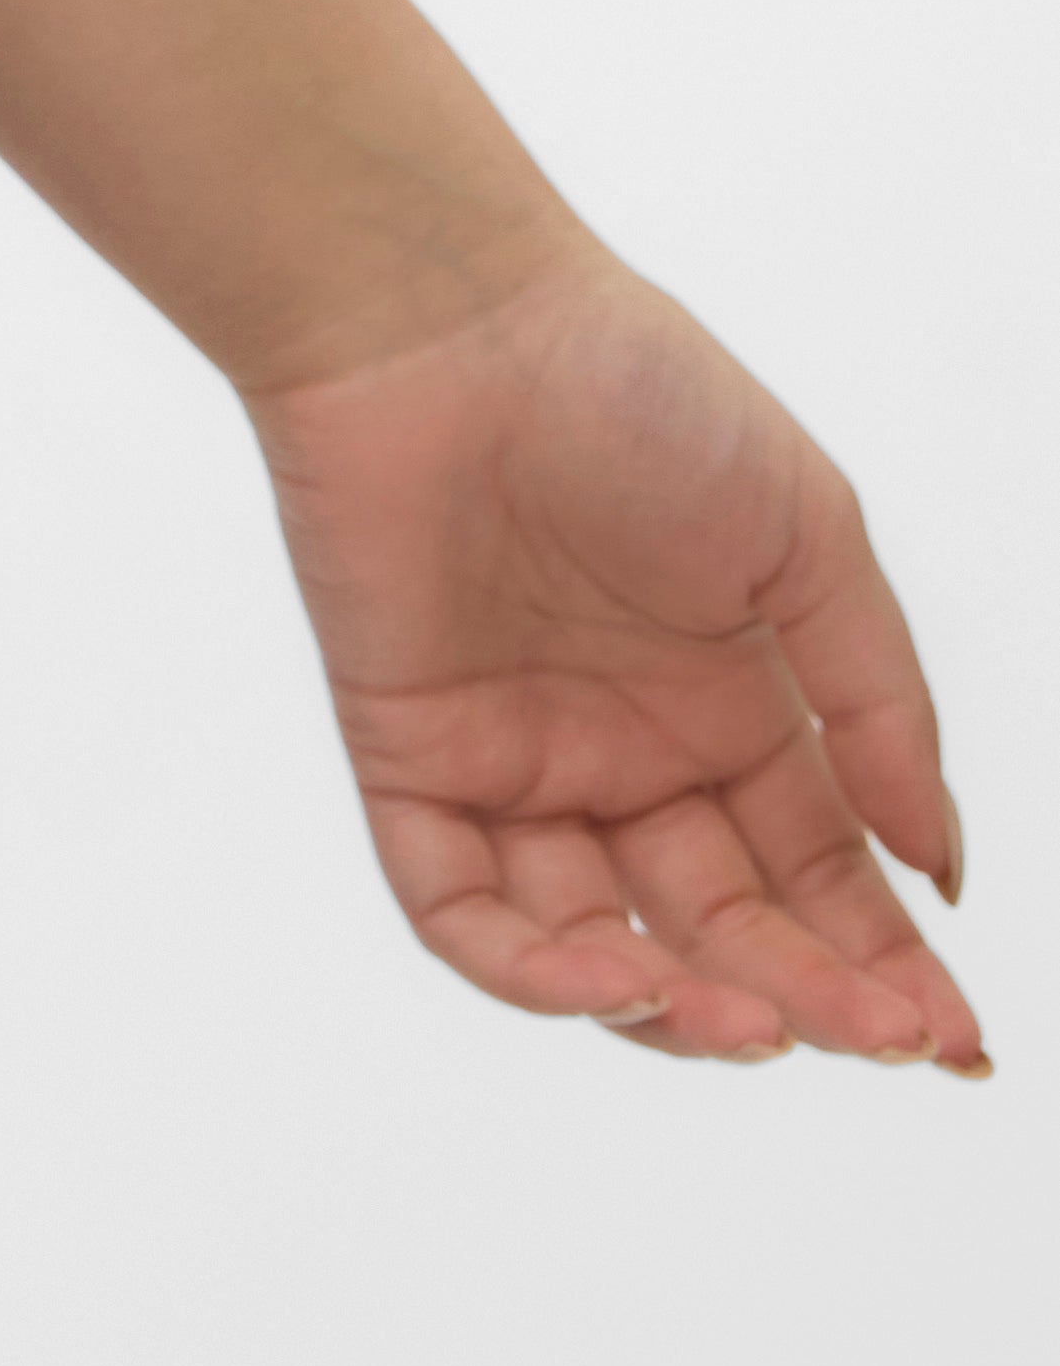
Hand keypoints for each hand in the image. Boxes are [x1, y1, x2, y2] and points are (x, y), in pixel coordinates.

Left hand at [244, 243, 985, 1073]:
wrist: (451, 317)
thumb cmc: (635, 390)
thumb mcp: (808, 541)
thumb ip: (880, 704)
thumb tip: (942, 869)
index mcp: (728, 707)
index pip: (818, 876)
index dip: (885, 965)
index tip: (958, 1048)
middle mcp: (626, 753)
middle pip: (725, 926)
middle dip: (810, 998)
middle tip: (883, 1043)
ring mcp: (515, 761)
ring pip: (596, 944)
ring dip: (679, 1008)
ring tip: (755, 1023)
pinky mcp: (408, 756)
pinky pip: (460, 908)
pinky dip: (534, 969)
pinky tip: (619, 979)